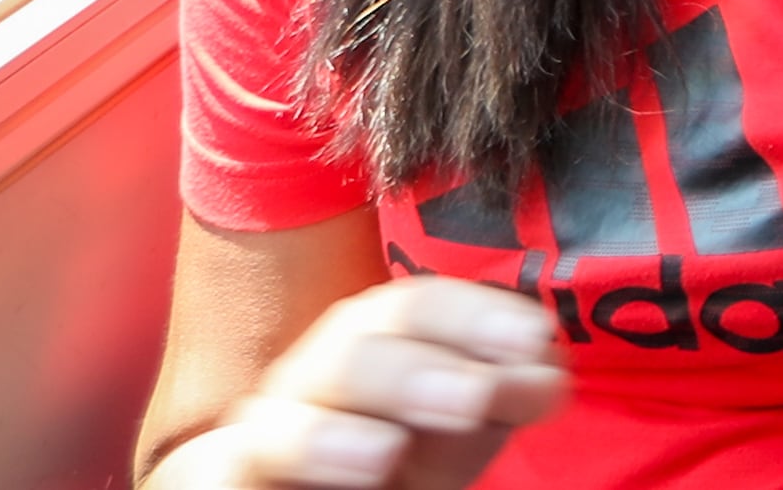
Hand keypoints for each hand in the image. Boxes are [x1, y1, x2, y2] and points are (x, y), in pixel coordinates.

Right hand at [146, 281, 567, 489]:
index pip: (411, 309)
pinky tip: (360, 468)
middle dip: (412, 369)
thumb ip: (498, 399)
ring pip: (278, 423)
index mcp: (370, 351)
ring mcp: (267, 440)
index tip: (533, 339)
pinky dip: (303, 457)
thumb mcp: (457, 436)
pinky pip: (238, 473)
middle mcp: (310, 385)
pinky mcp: (235, 482)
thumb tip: (546, 372)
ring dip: (331, 436)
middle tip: (473, 399)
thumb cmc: (399, 468)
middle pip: (346, 351)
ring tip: (385, 455)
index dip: (470, 315)